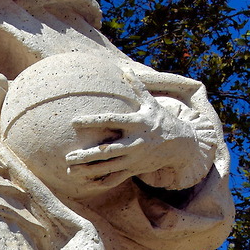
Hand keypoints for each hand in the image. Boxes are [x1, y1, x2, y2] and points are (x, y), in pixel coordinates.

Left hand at [64, 91, 198, 194]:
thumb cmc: (162, 120)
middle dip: (87, 155)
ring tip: (69, 170)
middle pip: (108, 150)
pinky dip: (101, 181)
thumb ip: (137, 87)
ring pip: (109, 167)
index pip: (111, 121)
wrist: (181, 145)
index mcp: (137, 123)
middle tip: (68, 156)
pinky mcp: (134, 169)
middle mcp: (135, 142)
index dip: (93, 121)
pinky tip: (85, 182)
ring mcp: (134, 158)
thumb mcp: (151, 103)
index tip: (74, 121)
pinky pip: (116, 178)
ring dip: (89, 169)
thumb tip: (125, 68)